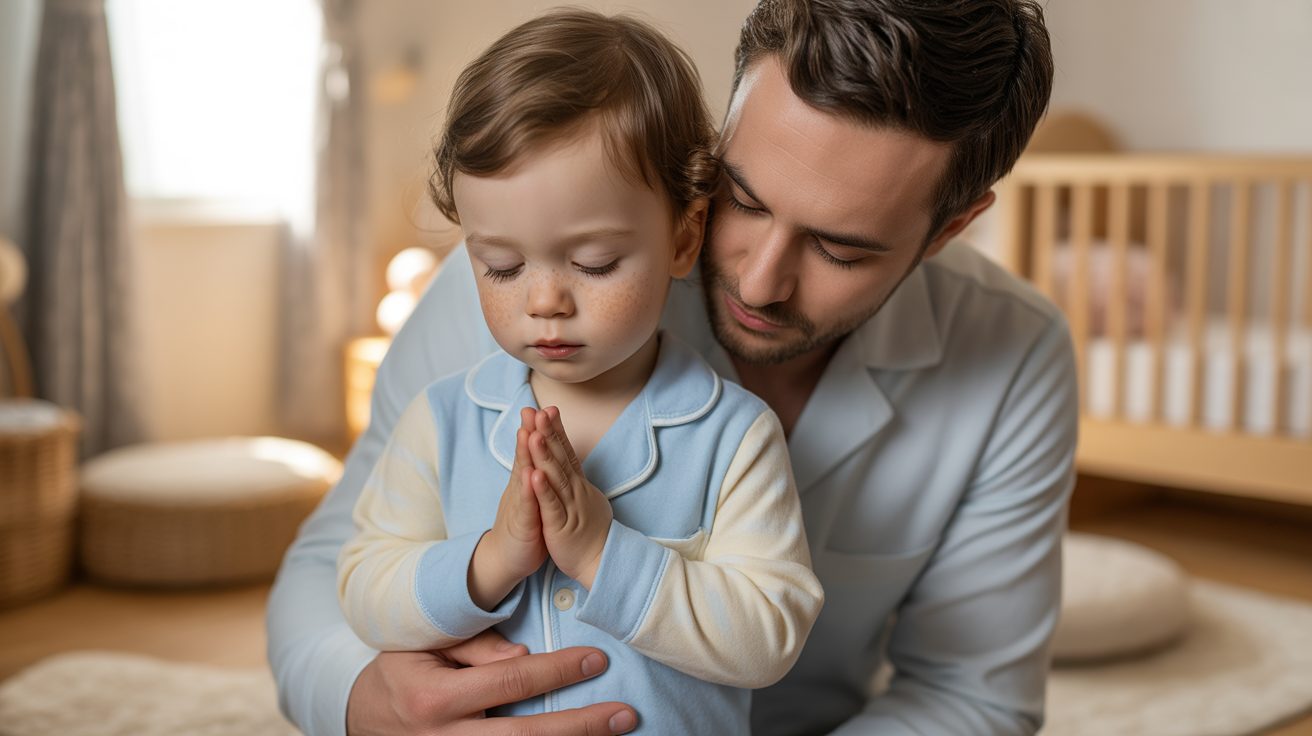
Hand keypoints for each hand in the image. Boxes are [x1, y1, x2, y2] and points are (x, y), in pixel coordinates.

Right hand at [346, 629, 637, 734]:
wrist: (364, 719)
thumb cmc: (403, 671)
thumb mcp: (425, 646)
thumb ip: (474, 645)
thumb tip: (523, 655)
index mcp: (434, 698)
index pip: (509, 681)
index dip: (557, 670)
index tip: (597, 659)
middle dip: (580, 725)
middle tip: (624, 712)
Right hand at [471, 408, 545, 609]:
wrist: (507, 557)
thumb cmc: (525, 525)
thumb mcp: (532, 496)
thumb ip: (536, 474)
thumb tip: (543, 453)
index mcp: (528, 481)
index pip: (533, 451)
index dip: (539, 430)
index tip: (546, 407)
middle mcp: (522, 488)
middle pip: (525, 456)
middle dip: (530, 432)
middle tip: (532, 408)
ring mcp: (520, 505)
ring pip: (522, 476)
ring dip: (525, 454)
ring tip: (528, 433)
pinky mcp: (521, 524)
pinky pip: (525, 505)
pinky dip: (527, 489)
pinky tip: (529, 475)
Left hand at [528, 407, 612, 588]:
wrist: (601, 562)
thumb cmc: (592, 534)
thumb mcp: (586, 501)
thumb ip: (578, 482)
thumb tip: (576, 466)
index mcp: (578, 485)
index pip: (567, 452)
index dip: (557, 431)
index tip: (548, 409)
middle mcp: (575, 491)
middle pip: (561, 457)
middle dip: (549, 433)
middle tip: (539, 410)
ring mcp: (569, 506)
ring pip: (555, 476)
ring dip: (545, 454)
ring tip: (535, 434)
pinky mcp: (561, 525)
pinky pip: (551, 505)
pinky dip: (543, 489)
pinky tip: (534, 474)